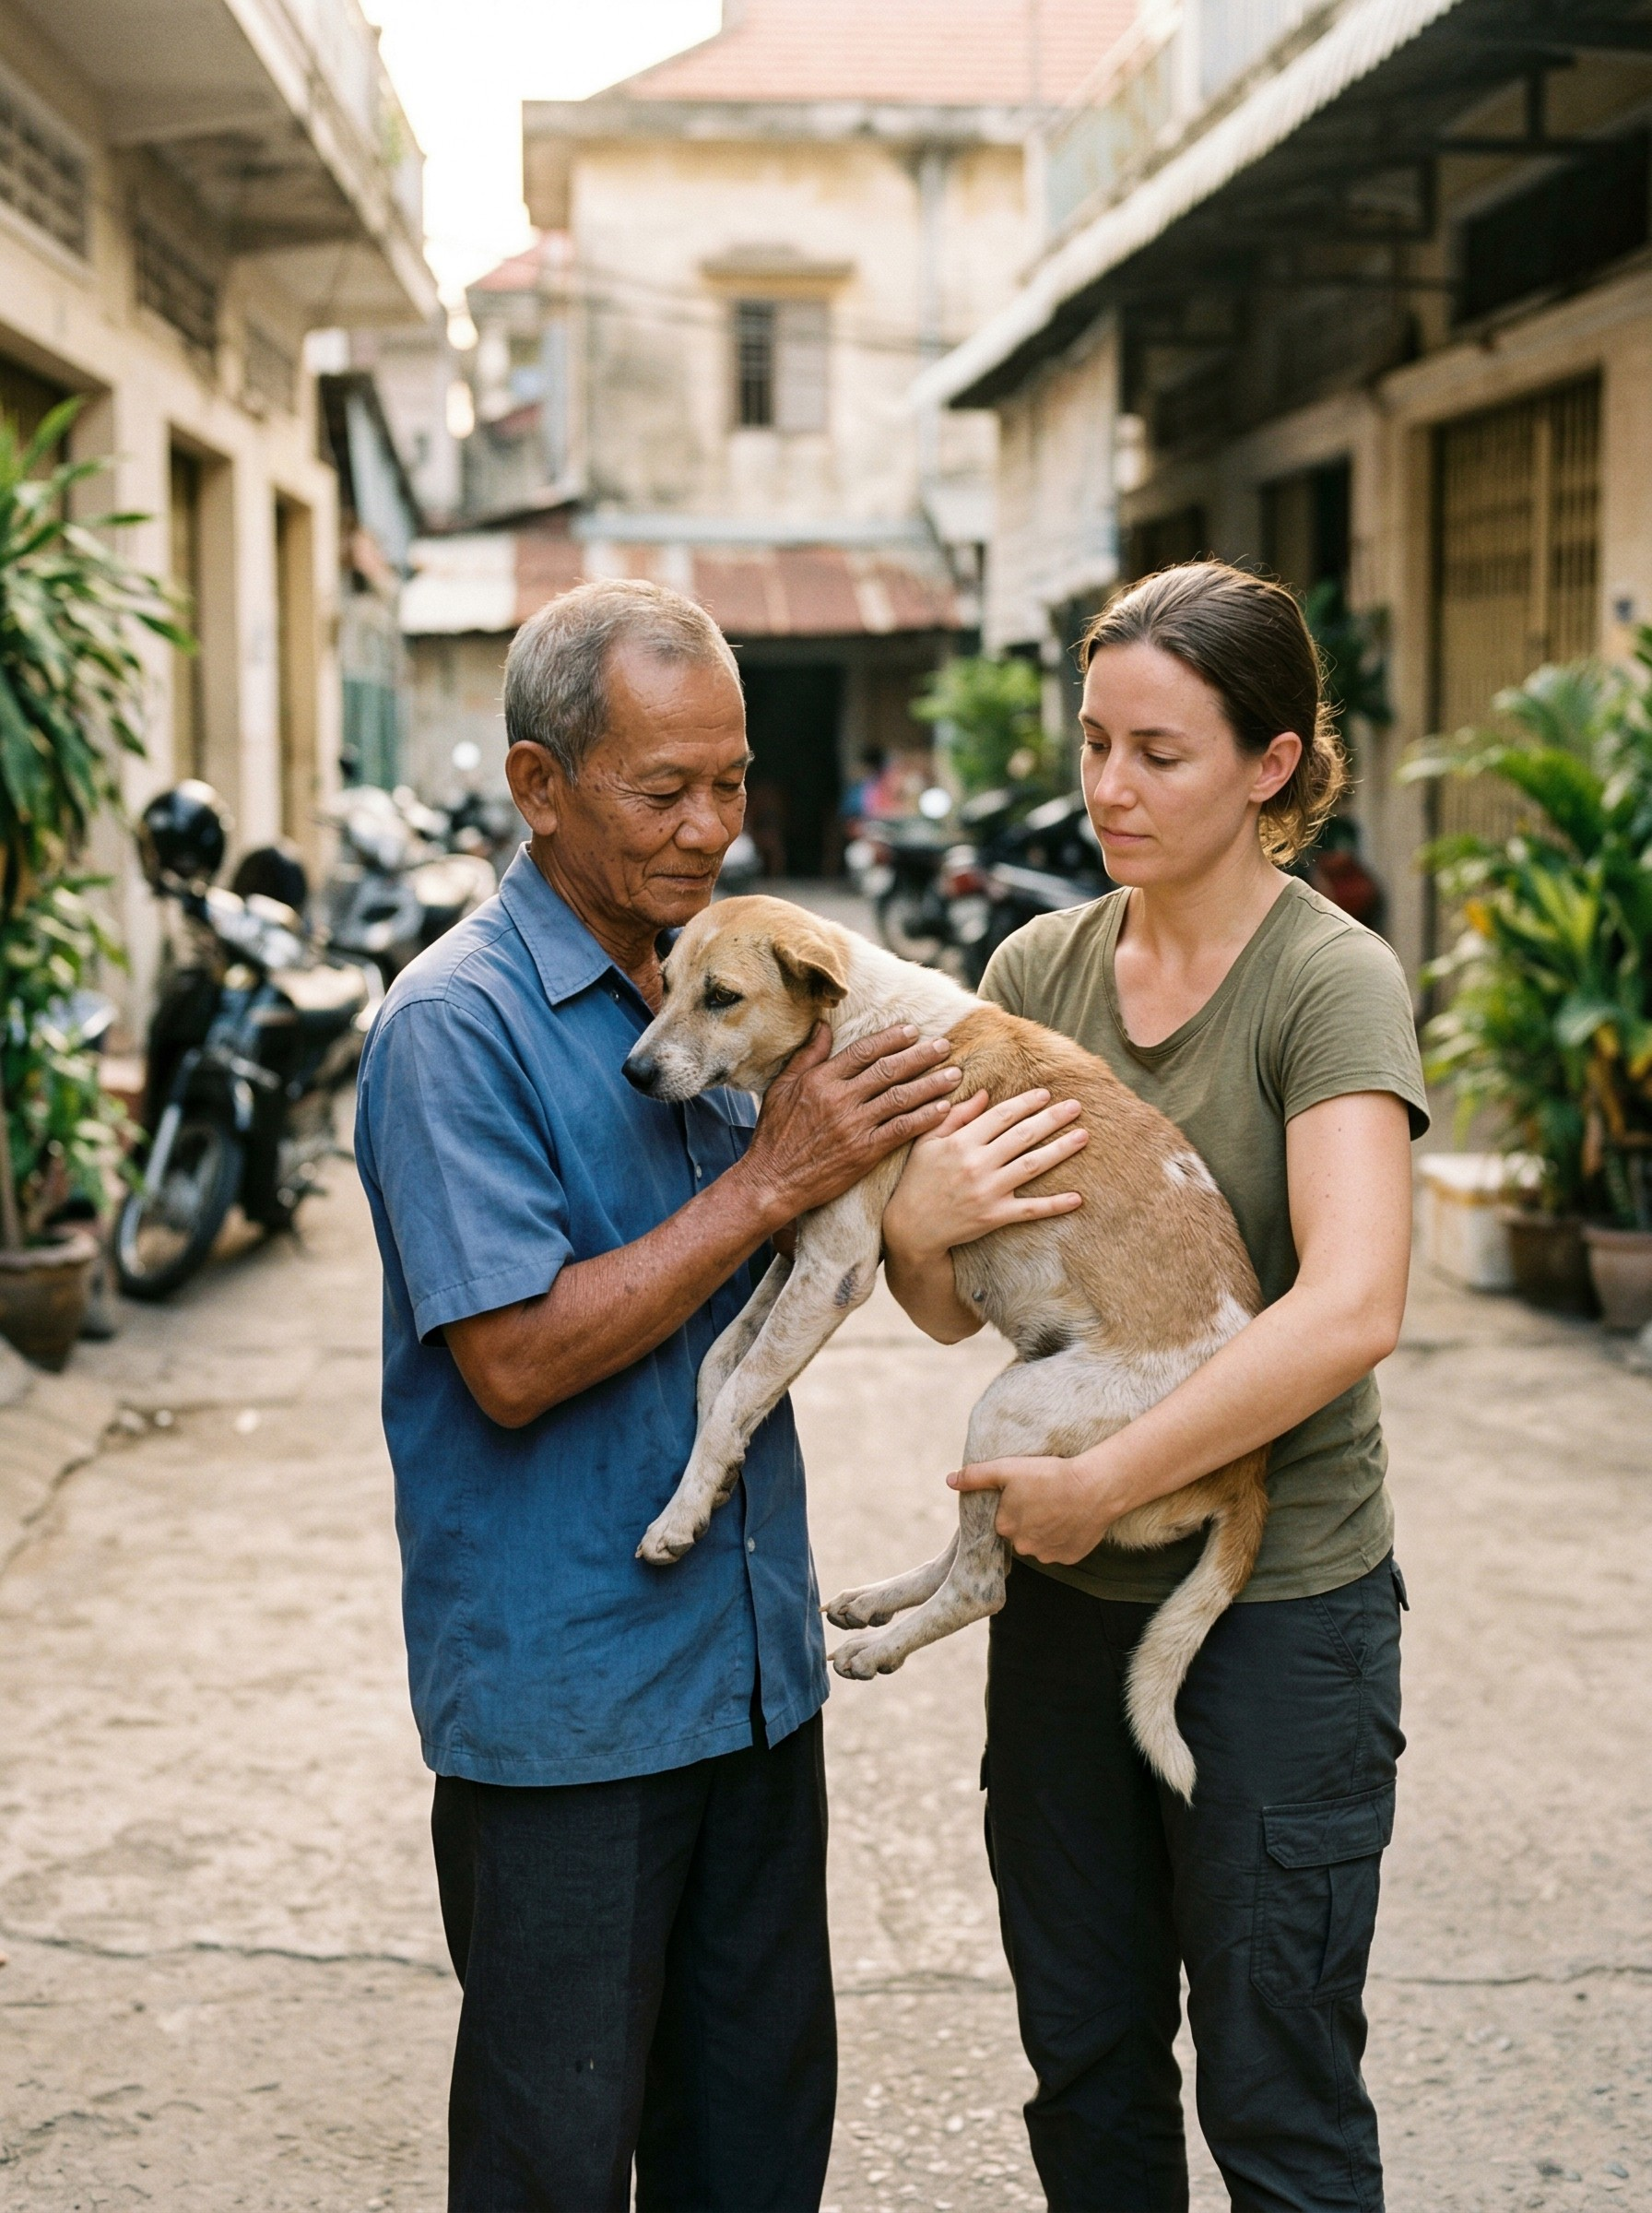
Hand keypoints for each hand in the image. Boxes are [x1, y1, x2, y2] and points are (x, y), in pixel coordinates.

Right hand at [740, 1024, 960, 1223]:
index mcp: (820, 1080)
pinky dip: (925, 1117)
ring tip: (953, 1074)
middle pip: (889, 1070)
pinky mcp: (865, 1151)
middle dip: (920, 1055)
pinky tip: (944, 1109)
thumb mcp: (781, 1089)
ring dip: (931, 1084)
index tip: (913, 1031)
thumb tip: (822, 1025)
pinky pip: (902, 1129)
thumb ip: (806, 1056)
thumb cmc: (775, 1135)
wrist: (772, 1181)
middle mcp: (840, 1099)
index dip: (891, 1038)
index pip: (863, 1051)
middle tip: (944, 1045)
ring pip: (901, 1097)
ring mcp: (854, 1126)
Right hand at [883, 1088, 1085, 1264]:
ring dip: (1060, 1150)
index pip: (1001, 1116)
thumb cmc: (917, 1180)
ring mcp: (988, 1191)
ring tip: (1083, 1136)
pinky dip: (1054, 1205)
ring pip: (1032, 1166)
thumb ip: (955, 1116)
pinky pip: (1030, 1210)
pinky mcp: (995, 1216)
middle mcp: (977, 1164)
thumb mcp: (927, 1142)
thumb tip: (983, 1093)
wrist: (911, 1228)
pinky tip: (1076, 1198)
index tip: (1046, 1094)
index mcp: (961, 1143)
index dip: (1026, 1103)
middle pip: (1022, 1136)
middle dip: (1052, 1119)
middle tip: (1076, 1106)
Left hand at [948, 1451, 1117, 1565]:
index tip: (1028, 1492)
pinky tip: (1072, 1519)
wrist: (1095, 1487)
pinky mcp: (1070, 1557)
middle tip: (1045, 1498)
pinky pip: (1062, 1548)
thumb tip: (950, 1480)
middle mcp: (1023, 1547)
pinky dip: (1065, 1537)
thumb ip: (976, 1476)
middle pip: (1021, 1533)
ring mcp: (1048, 1555)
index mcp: (1005, 1527)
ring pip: (1041, 1543)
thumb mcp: (1007, 1469)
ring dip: (1046, 1530)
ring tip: (1060, 1507)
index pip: (1003, 1520)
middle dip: (1029, 1519)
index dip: (1014, 1505)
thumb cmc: (1049, 1475)